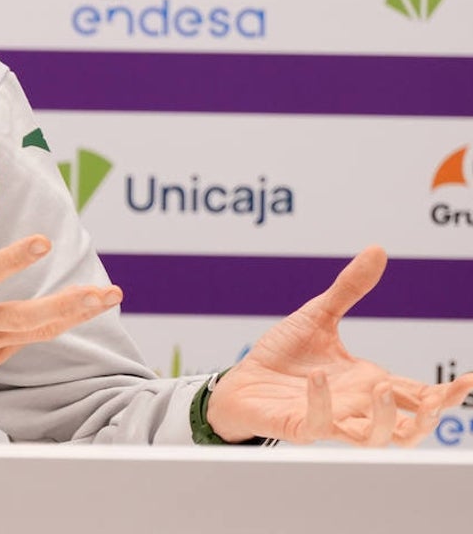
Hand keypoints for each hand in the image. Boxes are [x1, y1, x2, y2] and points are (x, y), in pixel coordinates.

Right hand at [0, 169, 122, 394]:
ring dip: (75, 315)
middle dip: (68, 304)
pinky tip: (73, 308)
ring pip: (37, 331)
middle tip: (102, 291)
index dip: (15, 257)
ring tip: (107, 298)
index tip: (43, 242)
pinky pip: (26, 338)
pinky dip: (50, 321)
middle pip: (25, 315)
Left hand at [207, 245, 472, 445]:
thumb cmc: (280, 356)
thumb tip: (377, 250)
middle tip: (435, 398)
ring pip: (374, 438)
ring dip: (386, 419)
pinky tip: (320, 377)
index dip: (447, 394)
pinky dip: (323, 402)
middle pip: (409, 429)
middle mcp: (355, 405)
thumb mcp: (318, 316)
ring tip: (382, 386)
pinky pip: (320, 424)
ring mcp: (330, 419)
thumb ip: (349, 288)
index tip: (470, 380)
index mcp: (367, 382)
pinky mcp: (300, 426)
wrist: (239, 379)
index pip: (418, 395)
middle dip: (430, 418)